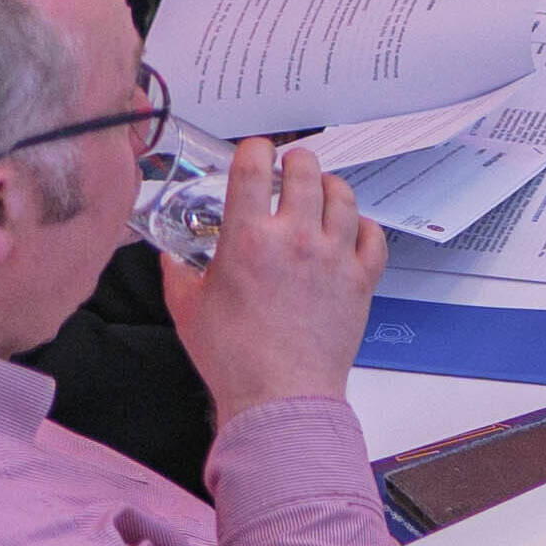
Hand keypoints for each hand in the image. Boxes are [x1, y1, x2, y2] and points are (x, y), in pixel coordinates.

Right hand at [166, 136, 381, 417]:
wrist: (280, 395)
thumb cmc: (235, 358)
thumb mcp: (187, 309)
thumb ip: (178, 274)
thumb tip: (171, 257)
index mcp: (248, 239)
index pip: (254, 166)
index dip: (254, 150)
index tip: (254, 153)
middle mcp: (296, 239)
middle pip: (305, 170)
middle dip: (295, 161)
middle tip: (289, 168)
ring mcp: (334, 257)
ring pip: (343, 196)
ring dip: (330, 186)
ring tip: (320, 190)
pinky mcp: (361, 279)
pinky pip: (373, 235)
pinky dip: (364, 226)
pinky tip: (352, 229)